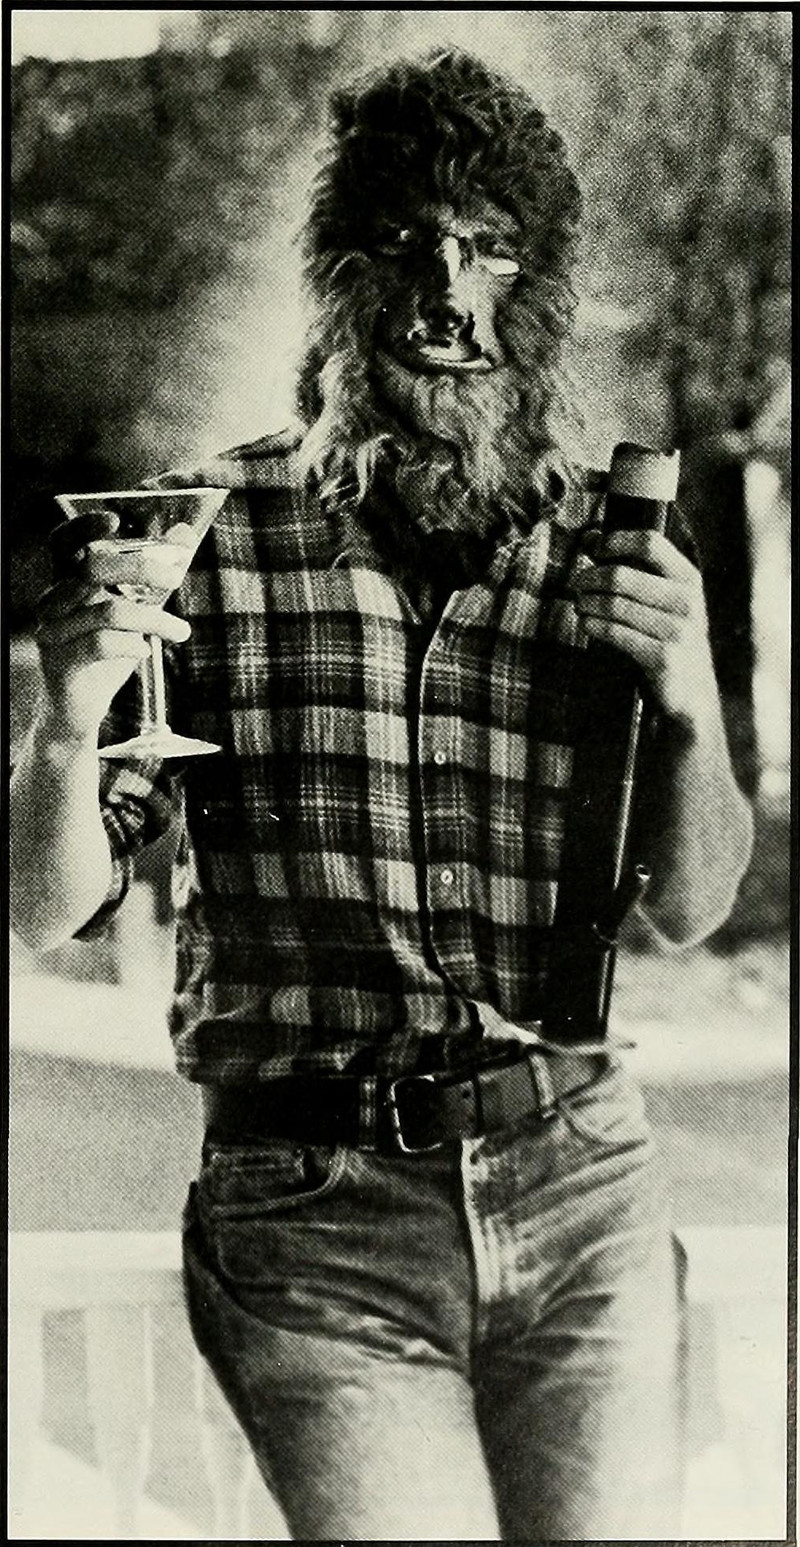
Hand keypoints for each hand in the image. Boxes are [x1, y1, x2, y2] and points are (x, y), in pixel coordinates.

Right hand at [35, 508, 190, 741]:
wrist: (76, 711)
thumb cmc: (104, 656)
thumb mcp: (134, 611)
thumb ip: (154, 575)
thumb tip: (184, 533)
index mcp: (64, 584)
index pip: (63, 544)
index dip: (83, 528)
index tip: (117, 520)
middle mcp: (52, 603)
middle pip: (92, 568)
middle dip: (140, 567)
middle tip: (176, 577)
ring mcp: (53, 633)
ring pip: (107, 611)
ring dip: (154, 619)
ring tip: (181, 631)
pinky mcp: (61, 664)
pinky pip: (98, 645)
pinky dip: (130, 645)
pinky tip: (146, 652)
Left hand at [572, 529, 718, 730]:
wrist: (692, 694)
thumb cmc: (668, 638)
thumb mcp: (663, 601)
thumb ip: (634, 568)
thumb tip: (590, 537)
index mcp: (689, 579)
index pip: (650, 542)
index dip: (616, 540)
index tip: (594, 548)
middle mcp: (687, 601)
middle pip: (621, 575)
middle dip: (589, 578)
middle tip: (576, 585)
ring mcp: (677, 631)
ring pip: (613, 604)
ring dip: (587, 603)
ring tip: (579, 605)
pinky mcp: (663, 658)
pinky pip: (615, 633)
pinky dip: (593, 625)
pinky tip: (586, 624)